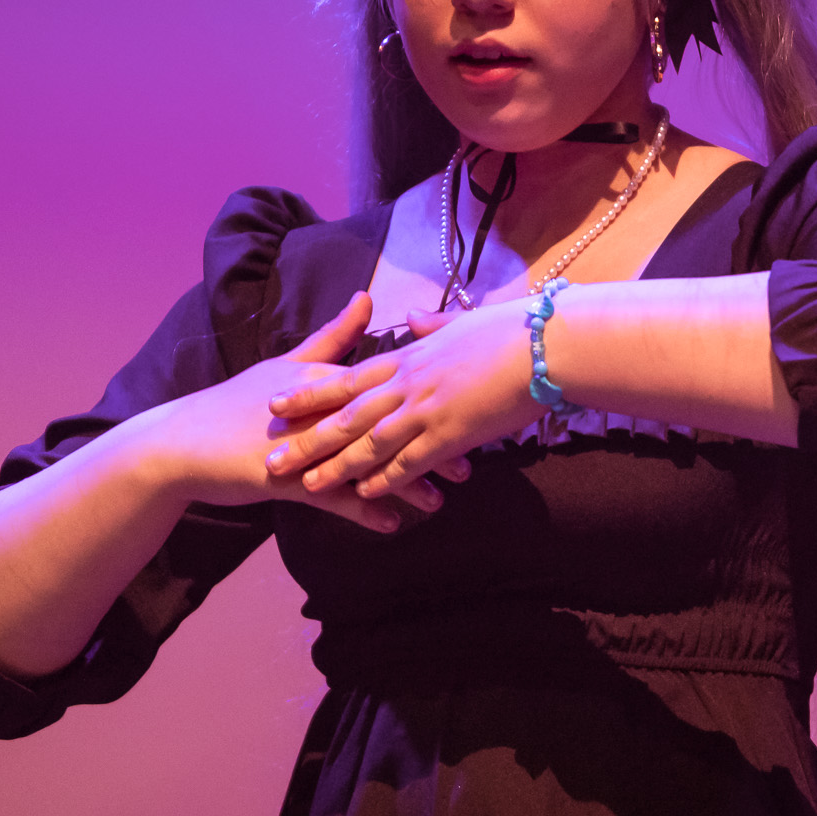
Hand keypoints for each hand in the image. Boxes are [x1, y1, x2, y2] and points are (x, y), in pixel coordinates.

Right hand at [140, 292, 456, 532]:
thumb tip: (364, 296)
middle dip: (426, 443)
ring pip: (363, 464)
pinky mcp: (286, 478)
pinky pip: (332, 498)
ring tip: (439, 501)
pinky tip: (390, 525)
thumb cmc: (238, 404)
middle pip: (382, 425)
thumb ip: (330, 337)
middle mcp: (318, 408)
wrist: (184, 443)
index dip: (423, 398)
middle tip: (469, 459)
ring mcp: (303, 444)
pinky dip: (362, 511)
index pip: (382, 385)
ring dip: (403, 484)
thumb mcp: (287, 365)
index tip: (462, 404)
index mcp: (322, 379)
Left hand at [262, 299, 543, 498]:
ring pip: (370, 443)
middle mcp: (408, 384)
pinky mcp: (451, 434)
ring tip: (306, 484)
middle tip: (273, 457)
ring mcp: (427, 409)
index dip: (310, 392)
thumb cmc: (508, 331)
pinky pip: (410, 461)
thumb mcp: (462, 323)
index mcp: (409, 356)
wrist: (543, 345)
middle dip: (308, 437)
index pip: (348, 377)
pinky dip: (385, 478)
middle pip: (347, 415)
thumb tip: (414, 321)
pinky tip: (364, 494)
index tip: (277, 402)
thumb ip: (432, 327)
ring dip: (337, 465)